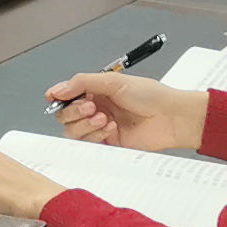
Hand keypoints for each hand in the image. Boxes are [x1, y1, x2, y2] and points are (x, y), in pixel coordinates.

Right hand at [42, 71, 206, 152]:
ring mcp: (100, 128)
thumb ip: (82, 83)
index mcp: (96, 92)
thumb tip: (58, 90)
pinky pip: (89, 144)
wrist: (171, 117)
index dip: (58, 97)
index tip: (55, 97)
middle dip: (74, 111)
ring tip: (103, 117)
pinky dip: (96, 135)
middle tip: (91, 107)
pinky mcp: (108, 144)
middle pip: (66, 115)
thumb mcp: (113, 81)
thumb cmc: (151, 96)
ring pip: (73, 132)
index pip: (67, 95)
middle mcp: (96, 109)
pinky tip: (112, 128)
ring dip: (85, 124)